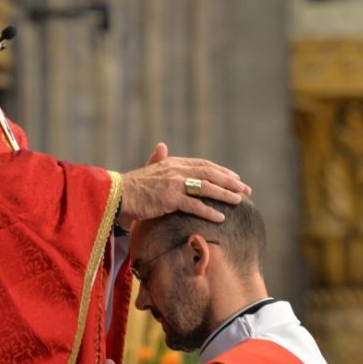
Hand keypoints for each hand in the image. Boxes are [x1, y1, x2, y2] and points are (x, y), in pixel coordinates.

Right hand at [117, 142, 250, 229]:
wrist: (117, 195)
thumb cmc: (132, 186)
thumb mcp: (147, 169)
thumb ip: (158, 159)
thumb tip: (162, 146)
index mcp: (173, 162)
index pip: (203, 165)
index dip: (221, 171)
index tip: (235, 177)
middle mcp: (176, 170)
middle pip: (209, 174)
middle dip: (229, 181)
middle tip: (245, 189)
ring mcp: (173, 184)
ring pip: (206, 187)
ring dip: (225, 194)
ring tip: (239, 200)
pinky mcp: (169, 199)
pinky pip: (194, 205)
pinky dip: (209, 211)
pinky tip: (221, 217)